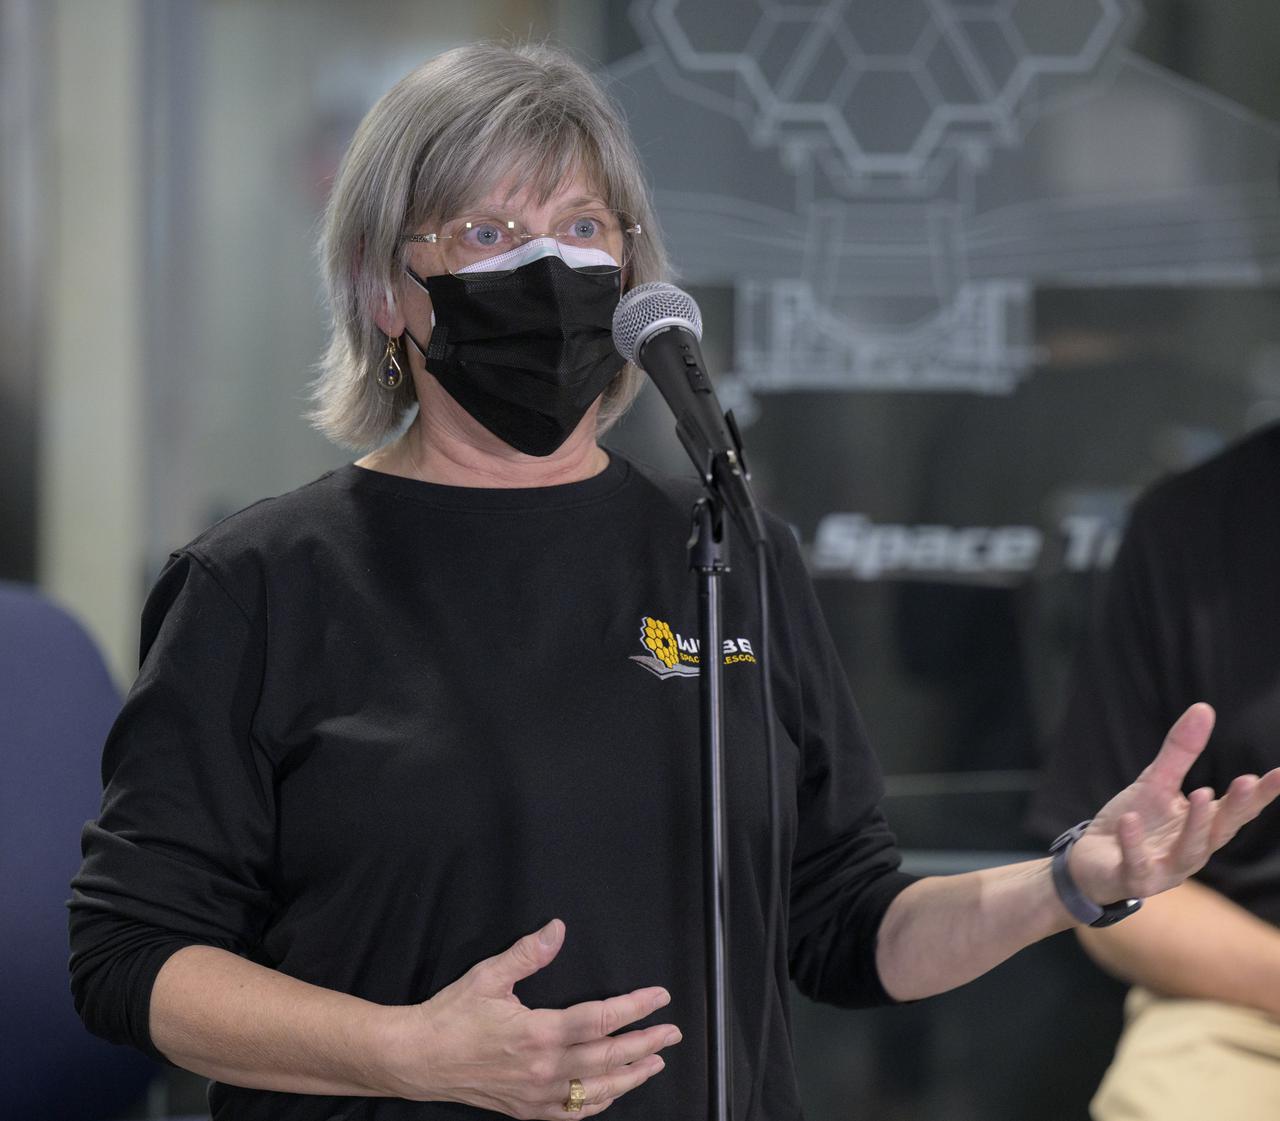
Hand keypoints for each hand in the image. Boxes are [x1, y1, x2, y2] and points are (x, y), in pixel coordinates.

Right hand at [380, 919, 679, 1117]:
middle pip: (608, 1058)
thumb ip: (528, 953)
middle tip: (673, 1032)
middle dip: (645, 1043)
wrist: (418, 1059)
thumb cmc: (451, 1015)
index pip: (600, 1020)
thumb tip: (558, 928)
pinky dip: (598, 1103)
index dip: (634, 1008)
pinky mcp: (526, 1110)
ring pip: (596, 1089)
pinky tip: (612, 1094)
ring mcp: (536, 1095)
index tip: (659, 997)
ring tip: (655, 1063)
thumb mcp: (489, 975)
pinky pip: (571, 1112)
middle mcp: (543, 1068)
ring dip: (631, 1076)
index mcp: (538, 1032)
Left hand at [1069, 703, 1279, 906]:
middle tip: (1246, 781)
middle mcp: (1192, 851)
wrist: (1093, 860)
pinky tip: (1129, 820)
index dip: (1260, 794)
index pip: (1237, 811)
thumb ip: (1181, 752)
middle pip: (1219, 830)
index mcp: (1201, 827)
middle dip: (1235, 808)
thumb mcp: (1156, 782)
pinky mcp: (1134, 879)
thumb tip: (1204, 708)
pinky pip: (1137, 863)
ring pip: (1188, 851)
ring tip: (1199, 793)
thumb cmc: (1135, 823)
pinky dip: (1134, 843)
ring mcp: (1165, 869)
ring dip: (1195, 824)